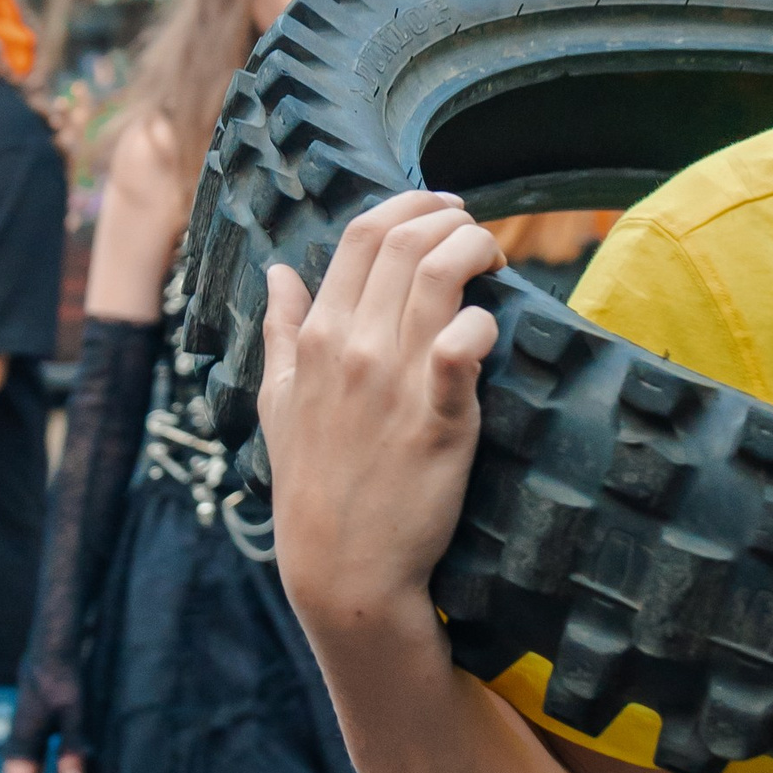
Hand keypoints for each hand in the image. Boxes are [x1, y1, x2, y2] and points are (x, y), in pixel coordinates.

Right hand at [4, 659, 86, 772]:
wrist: (51, 651)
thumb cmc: (61, 679)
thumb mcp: (72, 713)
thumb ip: (70, 747)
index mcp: (23, 736)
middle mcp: (19, 736)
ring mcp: (25, 730)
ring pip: (28, 764)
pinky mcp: (35, 724)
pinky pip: (36, 753)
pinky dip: (49, 765)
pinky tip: (70, 765)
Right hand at [259, 190, 504, 650]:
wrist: (342, 566)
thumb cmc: (312, 485)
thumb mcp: (277, 402)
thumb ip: (280, 331)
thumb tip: (276, 273)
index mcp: (316, 336)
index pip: (361, 236)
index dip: (409, 206)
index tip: (442, 209)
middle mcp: (352, 348)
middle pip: (403, 243)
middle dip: (449, 218)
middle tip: (476, 230)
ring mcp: (394, 382)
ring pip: (436, 276)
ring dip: (474, 249)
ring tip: (495, 260)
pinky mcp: (439, 420)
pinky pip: (460, 346)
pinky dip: (481, 323)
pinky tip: (490, 326)